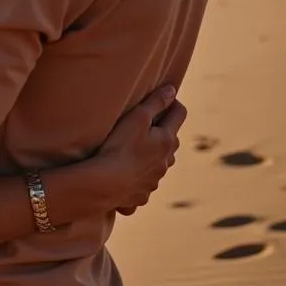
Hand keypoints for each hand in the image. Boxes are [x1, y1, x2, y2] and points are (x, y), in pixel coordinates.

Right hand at [96, 85, 185, 215]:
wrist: (107, 183)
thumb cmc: (120, 145)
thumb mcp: (137, 117)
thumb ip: (156, 102)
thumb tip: (172, 90)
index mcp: (167, 140)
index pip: (179, 114)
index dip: (172, 102)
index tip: (164, 98)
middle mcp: (166, 161)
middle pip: (172, 141)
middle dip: (163, 132)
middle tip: (146, 125)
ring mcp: (155, 180)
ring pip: (160, 164)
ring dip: (153, 157)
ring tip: (135, 152)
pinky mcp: (142, 196)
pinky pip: (144, 184)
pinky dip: (138, 178)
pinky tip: (124, 176)